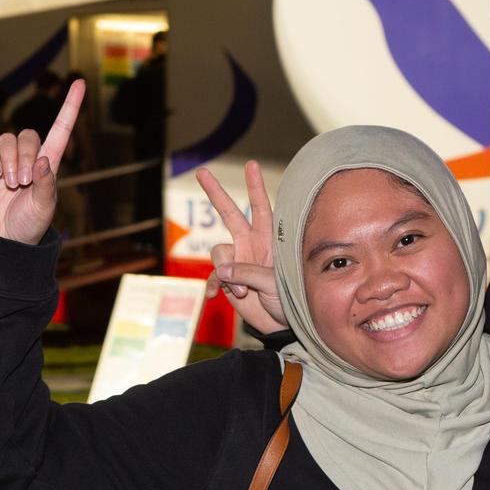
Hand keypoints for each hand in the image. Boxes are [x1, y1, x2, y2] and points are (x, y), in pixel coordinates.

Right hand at [0, 80, 83, 243]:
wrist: (3, 239)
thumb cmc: (29, 224)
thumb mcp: (44, 207)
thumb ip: (46, 184)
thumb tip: (43, 159)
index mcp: (49, 164)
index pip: (61, 129)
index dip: (70, 106)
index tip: (80, 83)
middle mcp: (28, 158)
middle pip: (28, 135)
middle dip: (25, 156)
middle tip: (23, 183)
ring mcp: (4, 160)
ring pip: (6, 140)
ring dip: (9, 160)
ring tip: (11, 184)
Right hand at [195, 160, 286, 333]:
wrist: (280, 324)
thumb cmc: (288, 299)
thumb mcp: (274, 283)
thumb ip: (248, 273)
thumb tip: (221, 270)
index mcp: (268, 240)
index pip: (261, 208)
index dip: (255, 187)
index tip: (251, 165)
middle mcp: (250, 245)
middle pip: (229, 214)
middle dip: (215, 193)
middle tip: (202, 171)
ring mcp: (236, 260)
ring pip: (218, 253)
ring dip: (227, 274)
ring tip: (243, 292)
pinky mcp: (226, 279)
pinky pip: (211, 277)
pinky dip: (212, 286)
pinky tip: (214, 297)